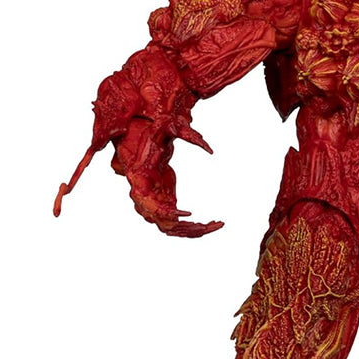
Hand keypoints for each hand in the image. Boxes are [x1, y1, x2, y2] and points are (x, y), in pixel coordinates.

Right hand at [111, 116, 223, 237]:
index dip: (168, 214)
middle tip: (210, 224)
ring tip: (218, 225)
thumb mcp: (165, 127)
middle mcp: (144, 200)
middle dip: (187, 227)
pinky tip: (214, 224)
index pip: (151, 207)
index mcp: (140, 183)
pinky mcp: (163, 206)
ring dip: (195, 231)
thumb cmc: (152, 136)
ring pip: (172, 228)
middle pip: (164, 224)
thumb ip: (185, 132)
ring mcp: (153, 205)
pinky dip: (194, 228)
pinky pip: (177, 225)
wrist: (144, 146)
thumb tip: (211, 149)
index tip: (190, 214)